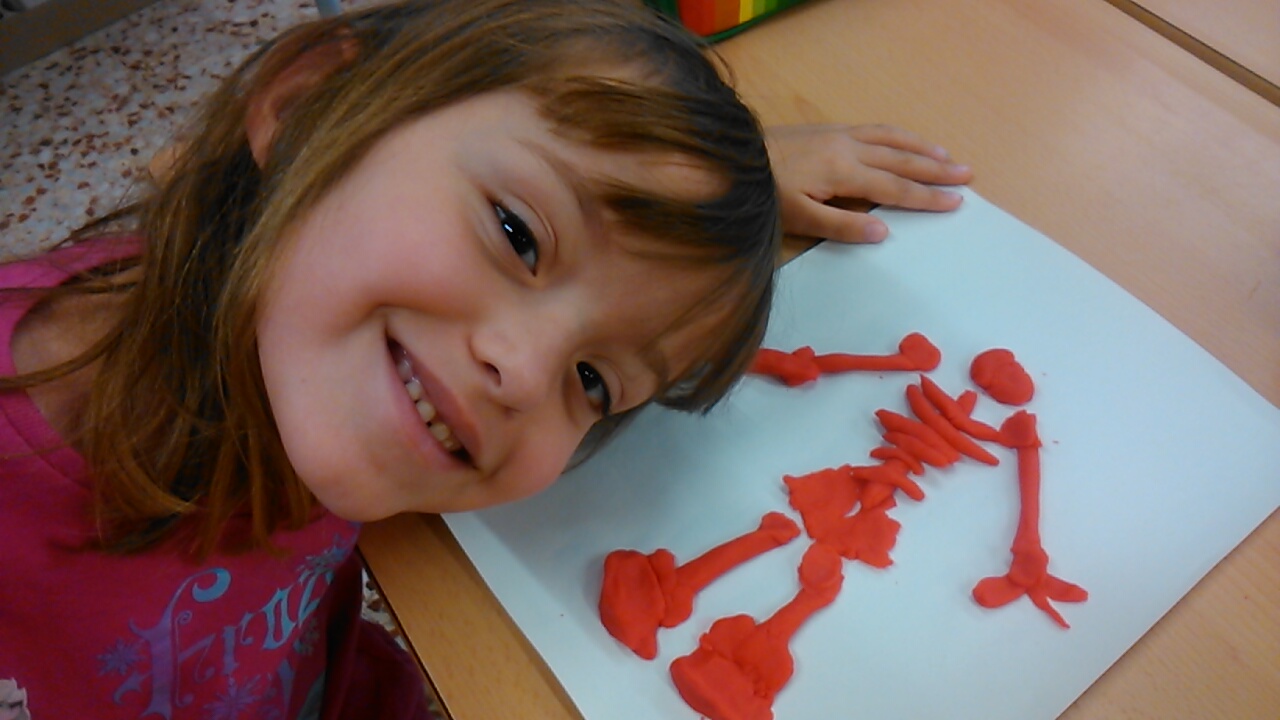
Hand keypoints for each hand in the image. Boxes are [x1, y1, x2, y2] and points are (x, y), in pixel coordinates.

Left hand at [765, 124, 973, 242]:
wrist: (735, 156)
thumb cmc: (764, 193)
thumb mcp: (797, 218)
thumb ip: (840, 226)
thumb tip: (883, 233)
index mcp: (844, 173)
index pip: (894, 189)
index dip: (926, 197)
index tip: (956, 202)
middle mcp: (849, 149)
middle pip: (901, 161)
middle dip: (936, 170)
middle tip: (968, 174)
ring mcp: (840, 135)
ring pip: (892, 139)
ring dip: (922, 148)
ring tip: (948, 156)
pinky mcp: (829, 129)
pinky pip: (875, 128)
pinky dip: (898, 134)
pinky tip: (905, 139)